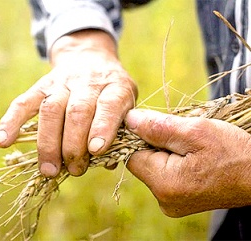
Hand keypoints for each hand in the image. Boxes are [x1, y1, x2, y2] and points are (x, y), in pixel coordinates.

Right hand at [0, 30, 137, 176]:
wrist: (91, 59)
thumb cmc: (111, 91)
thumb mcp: (127, 104)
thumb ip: (121, 130)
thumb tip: (108, 162)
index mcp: (115, 87)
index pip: (109, 105)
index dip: (102, 127)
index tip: (95, 151)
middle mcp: (87, 82)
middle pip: (77, 111)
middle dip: (73, 145)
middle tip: (74, 170)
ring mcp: (62, 83)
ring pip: (51, 110)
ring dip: (48, 143)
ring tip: (49, 170)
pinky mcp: (41, 85)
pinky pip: (23, 102)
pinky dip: (11, 121)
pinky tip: (3, 141)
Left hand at [124, 109, 250, 216]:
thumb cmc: (233, 152)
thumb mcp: (195, 132)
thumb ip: (158, 127)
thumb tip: (129, 120)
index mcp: (164, 183)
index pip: (132, 155)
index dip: (140, 137)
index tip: (159, 126)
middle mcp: (164, 199)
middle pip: (142, 162)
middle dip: (156, 143)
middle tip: (181, 135)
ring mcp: (172, 203)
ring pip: (154, 167)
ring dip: (166, 150)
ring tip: (190, 146)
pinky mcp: (179, 201)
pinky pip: (165, 175)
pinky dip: (173, 161)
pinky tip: (192, 156)